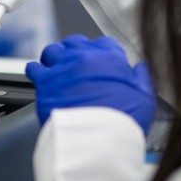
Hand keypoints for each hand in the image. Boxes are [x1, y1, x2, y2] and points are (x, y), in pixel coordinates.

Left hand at [26, 35, 155, 133]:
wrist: (96, 138)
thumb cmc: (122, 119)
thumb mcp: (145, 97)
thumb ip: (142, 77)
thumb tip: (141, 68)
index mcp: (109, 56)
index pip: (104, 43)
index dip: (102, 52)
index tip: (102, 63)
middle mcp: (83, 56)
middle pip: (76, 42)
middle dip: (76, 51)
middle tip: (78, 65)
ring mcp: (62, 67)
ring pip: (53, 51)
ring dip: (55, 57)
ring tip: (57, 68)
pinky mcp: (44, 82)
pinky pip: (34, 68)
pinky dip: (36, 70)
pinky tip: (39, 76)